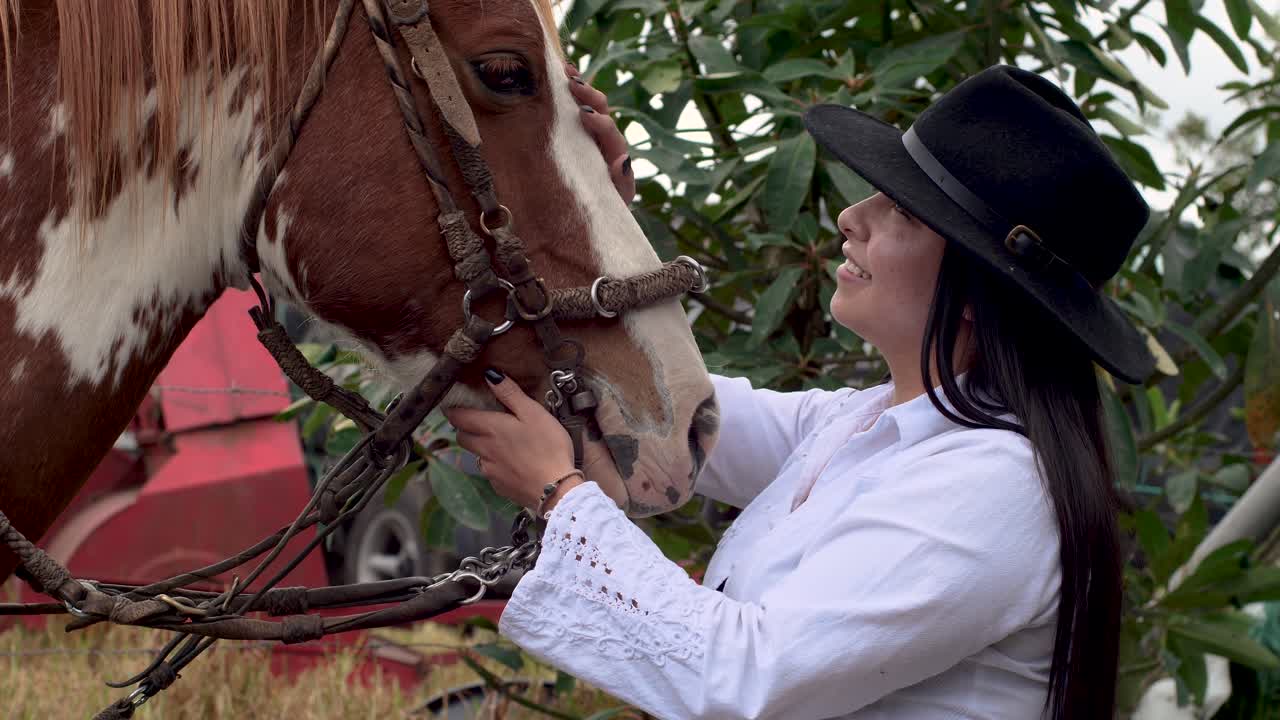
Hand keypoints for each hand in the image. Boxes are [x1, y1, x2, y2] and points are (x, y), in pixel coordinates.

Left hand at [444, 369, 584, 512]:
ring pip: (475, 455)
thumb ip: (510, 394)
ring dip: (480, 447)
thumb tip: (490, 375)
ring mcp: (490, 470)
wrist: (556, 490)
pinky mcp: (498, 486)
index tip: (454, 405)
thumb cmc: (548, 447)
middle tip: (477, 421)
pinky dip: (494, 465)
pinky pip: (489, 472)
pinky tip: (513, 464)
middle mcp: (484, 449)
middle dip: (464, 428)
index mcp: (491, 428)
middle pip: (461, 437)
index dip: (453, 410)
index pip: (458, 417)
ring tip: (499, 442)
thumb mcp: (534, 413)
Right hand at [565, 61, 635, 203]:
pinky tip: (554, 76)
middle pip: (601, 109)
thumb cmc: (604, 209)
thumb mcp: (615, 201)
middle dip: (589, 95)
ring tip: (564, 70)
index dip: (600, 122)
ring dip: (578, 86)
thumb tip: (623, 159)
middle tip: (573, 84)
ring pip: (587, 105)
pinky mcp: (573, 135)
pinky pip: (570, 110)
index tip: (584, 114)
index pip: (610, 132)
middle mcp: (604, 140)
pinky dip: (566, 93)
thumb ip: (622, 183)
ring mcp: (588, 135)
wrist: (591, 215)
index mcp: (614, 154)